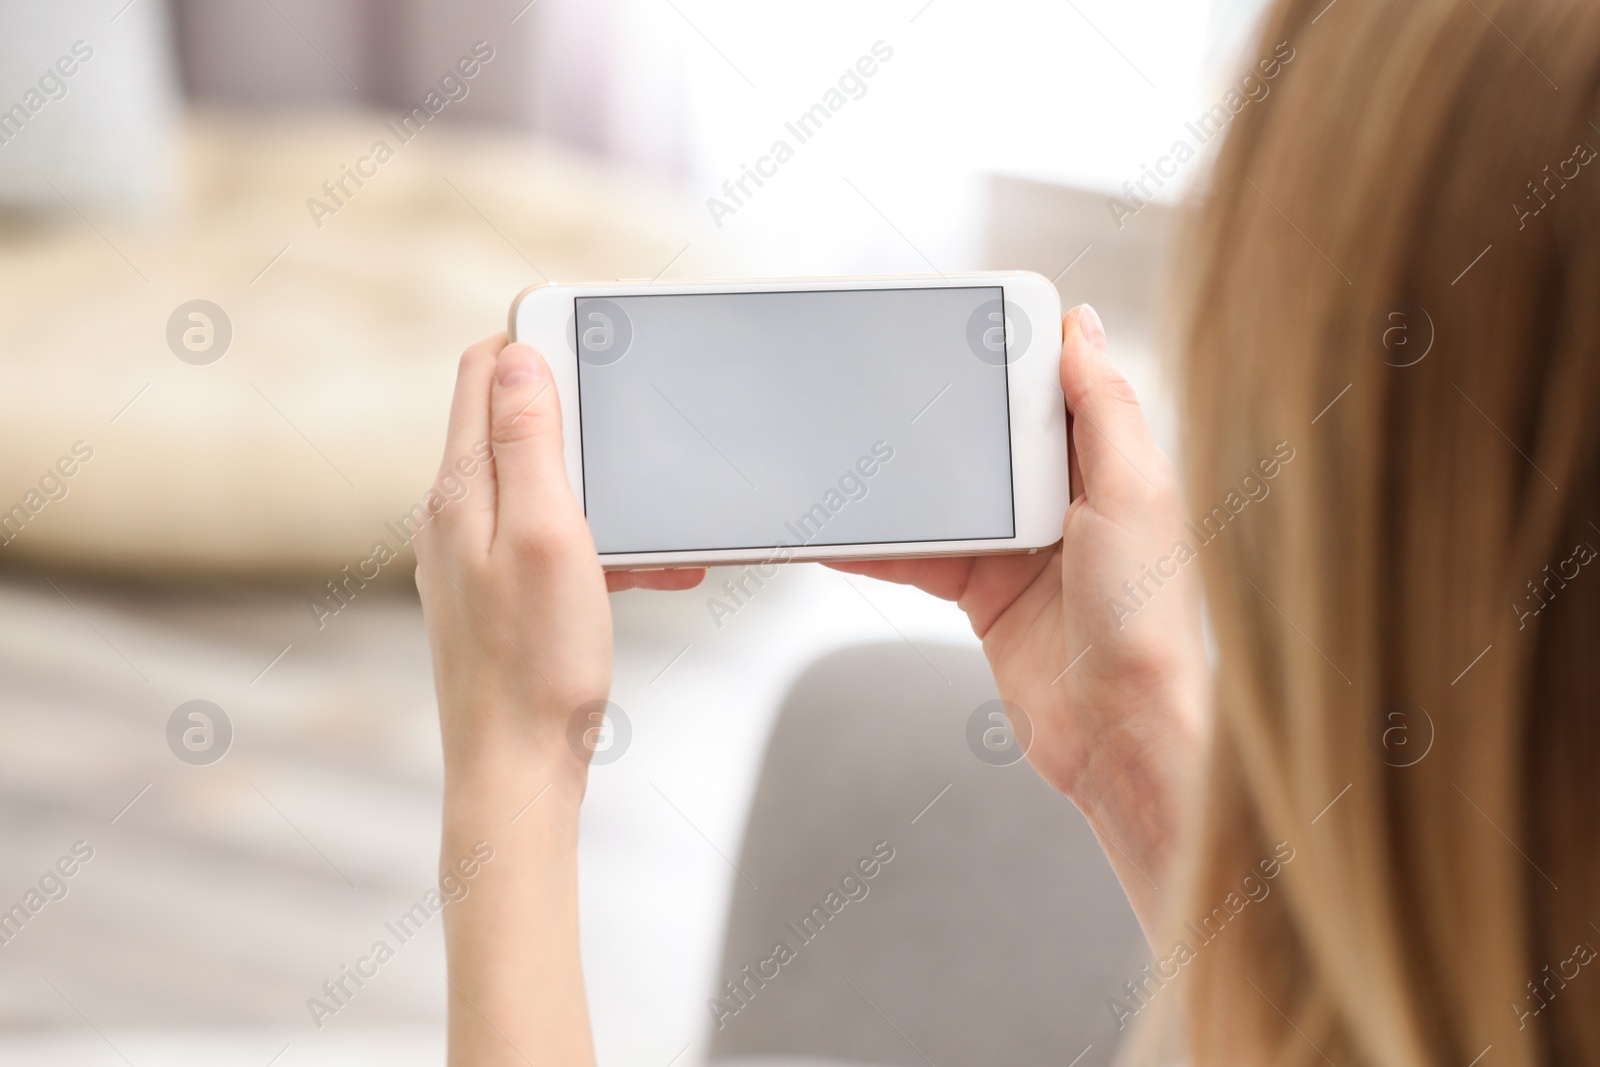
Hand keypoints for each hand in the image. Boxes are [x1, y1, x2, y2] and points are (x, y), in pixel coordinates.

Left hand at [413, 334, 702, 1066]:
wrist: (517, 769)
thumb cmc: (536, 661)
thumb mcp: (545, 533)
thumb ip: (528, 439)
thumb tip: (518, 353)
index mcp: (458, 488)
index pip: (481, 369)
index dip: (538, 345)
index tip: (599, 353)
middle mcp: (454, 514)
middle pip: (516, 424)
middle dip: (586, 425)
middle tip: (639, 449)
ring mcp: (474, 555)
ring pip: (545, 486)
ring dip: (605, 494)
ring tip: (658, 538)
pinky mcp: (501, 593)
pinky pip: (555, 541)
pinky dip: (602, 545)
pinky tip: (647, 575)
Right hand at [829, 305, 1208, 933]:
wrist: (1122, 737)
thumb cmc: (1148, 622)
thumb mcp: (1134, 494)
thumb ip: (1105, 409)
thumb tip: (1081, 325)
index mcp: (1108, 465)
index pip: (1049, 389)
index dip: (1006, 356)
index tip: (955, 322)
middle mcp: (1066, 502)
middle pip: (987, 439)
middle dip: (938, 416)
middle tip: (880, 385)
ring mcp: (1021, 551)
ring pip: (946, 496)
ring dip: (900, 484)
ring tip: (848, 455)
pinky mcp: (985, 598)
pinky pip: (922, 557)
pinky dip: (881, 545)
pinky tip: (844, 533)